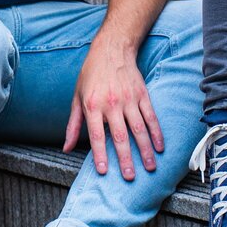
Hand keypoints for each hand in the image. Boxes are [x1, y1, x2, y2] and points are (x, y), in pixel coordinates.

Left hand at [64, 39, 162, 179]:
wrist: (111, 49)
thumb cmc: (91, 75)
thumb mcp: (77, 97)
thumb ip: (73, 125)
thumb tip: (66, 148)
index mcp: (92, 105)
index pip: (96, 135)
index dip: (100, 154)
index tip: (104, 172)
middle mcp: (111, 103)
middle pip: (120, 135)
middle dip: (126, 158)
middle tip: (130, 177)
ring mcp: (129, 99)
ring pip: (139, 129)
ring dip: (145, 150)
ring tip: (150, 167)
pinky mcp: (142, 95)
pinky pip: (151, 116)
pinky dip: (156, 132)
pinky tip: (160, 146)